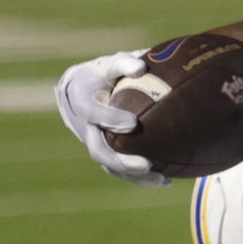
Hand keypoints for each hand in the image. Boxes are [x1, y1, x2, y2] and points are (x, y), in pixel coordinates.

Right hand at [55, 51, 169, 186]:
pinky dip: (137, 177)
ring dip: (132, 175)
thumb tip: (141, 67)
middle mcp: (79, 124)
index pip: (90, 112)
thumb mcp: (112, 63)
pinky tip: (165, 180)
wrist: (86, 86)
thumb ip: (123, 63)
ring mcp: (89, 140)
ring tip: (161, 179)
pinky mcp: (101, 151)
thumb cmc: (105, 72)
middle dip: (119, 159)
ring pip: (107, 164)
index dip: (108, 119)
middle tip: (146, 164)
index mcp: (77, 98)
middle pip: (96, 148)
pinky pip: (116, 169)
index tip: (132, 123)